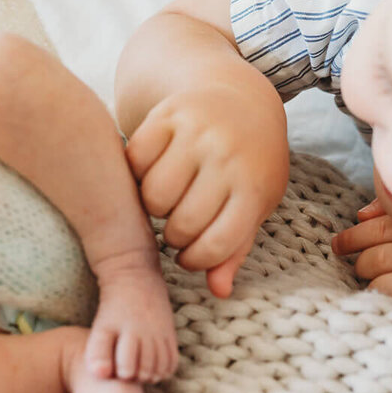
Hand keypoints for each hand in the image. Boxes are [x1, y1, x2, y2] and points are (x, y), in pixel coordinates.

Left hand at [85, 248, 177, 382]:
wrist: (137, 282)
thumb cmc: (114, 310)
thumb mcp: (101, 328)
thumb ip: (97, 352)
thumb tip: (101, 375)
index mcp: (127, 332)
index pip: (127, 368)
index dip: (121, 373)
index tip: (116, 368)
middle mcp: (148, 334)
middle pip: (146, 372)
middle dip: (135, 377)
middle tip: (128, 372)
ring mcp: (162, 334)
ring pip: (160, 370)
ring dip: (149, 376)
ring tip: (138, 371)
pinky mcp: (171, 335)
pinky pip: (172, 363)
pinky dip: (163, 371)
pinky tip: (152, 367)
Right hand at [126, 85, 288, 298]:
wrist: (241, 101)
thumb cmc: (250, 165)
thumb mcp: (255, 204)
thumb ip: (235, 248)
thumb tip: (218, 291)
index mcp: (254, 186)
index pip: (217, 245)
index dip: (195, 261)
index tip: (188, 257)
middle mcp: (227, 156)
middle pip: (182, 224)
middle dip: (173, 237)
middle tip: (176, 228)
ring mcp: (197, 132)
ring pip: (153, 196)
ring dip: (152, 209)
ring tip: (165, 203)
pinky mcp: (168, 114)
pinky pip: (135, 160)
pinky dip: (137, 175)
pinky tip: (151, 175)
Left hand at [332, 199, 391, 305]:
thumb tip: (363, 214)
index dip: (359, 230)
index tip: (340, 242)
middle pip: (384, 239)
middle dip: (358, 250)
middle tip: (351, 261)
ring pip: (386, 261)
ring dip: (366, 271)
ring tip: (366, 278)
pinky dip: (379, 289)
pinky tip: (381, 295)